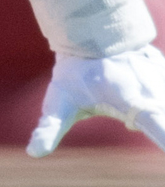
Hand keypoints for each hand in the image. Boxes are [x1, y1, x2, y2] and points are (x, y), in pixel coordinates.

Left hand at [26, 45, 164, 156]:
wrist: (95, 34)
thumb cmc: (76, 71)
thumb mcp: (58, 101)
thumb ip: (49, 128)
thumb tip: (34, 152)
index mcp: (133, 101)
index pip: (162, 129)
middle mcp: (156, 93)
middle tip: (136, 124)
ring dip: (161, 122)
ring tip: (134, 115)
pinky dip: (161, 114)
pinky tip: (139, 111)